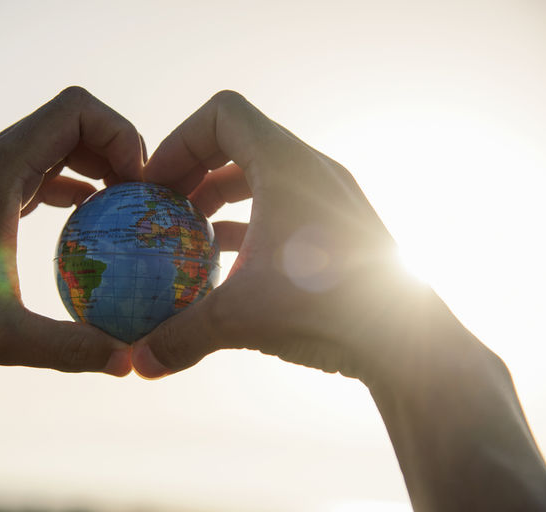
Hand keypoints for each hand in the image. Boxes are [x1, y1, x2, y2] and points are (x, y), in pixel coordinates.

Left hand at [0, 87, 142, 378]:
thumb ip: (67, 347)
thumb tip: (127, 361)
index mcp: (0, 170)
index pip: (76, 111)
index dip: (121, 135)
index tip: (140, 186)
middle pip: (75, 122)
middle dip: (119, 150)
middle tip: (144, 199)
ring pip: (59, 145)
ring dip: (99, 166)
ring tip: (128, 209)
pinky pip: (43, 172)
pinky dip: (75, 186)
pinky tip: (91, 223)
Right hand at [132, 91, 468, 384]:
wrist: (407, 341)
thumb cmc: (329, 309)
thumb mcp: (242, 318)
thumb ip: (181, 336)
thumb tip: (138, 362)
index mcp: (287, 165)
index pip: (222, 115)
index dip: (179, 142)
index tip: (156, 185)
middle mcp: (313, 170)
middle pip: (239, 143)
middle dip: (194, 172)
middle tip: (165, 209)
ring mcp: (331, 197)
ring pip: (262, 176)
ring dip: (221, 199)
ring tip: (191, 233)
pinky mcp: (341, 227)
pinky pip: (284, 207)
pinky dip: (250, 223)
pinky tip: (230, 263)